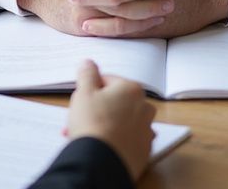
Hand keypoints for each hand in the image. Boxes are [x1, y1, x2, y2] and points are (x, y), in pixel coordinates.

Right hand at [66, 60, 154, 181]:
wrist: (101, 163)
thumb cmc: (92, 124)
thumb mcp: (83, 91)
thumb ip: (87, 73)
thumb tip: (89, 63)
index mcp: (132, 89)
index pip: (107, 81)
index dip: (91, 90)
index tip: (82, 101)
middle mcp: (144, 107)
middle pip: (117, 102)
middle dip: (99, 109)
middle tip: (82, 118)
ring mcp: (145, 131)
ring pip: (122, 121)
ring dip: (107, 124)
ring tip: (89, 134)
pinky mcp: (143, 152)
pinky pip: (127, 140)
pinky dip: (116, 141)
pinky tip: (102, 145)